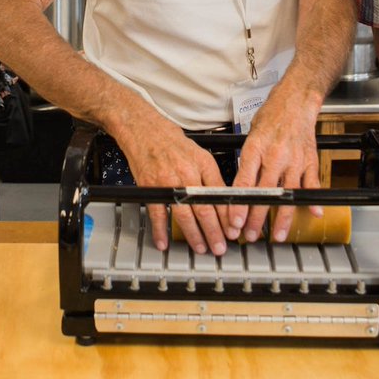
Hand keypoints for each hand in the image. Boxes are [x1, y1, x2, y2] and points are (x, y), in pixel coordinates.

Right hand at [118, 119, 229, 255]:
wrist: (146, 130)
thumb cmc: (173, 142)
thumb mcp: (200, 154)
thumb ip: (212, 177)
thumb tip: (223, 201)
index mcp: (203, 164)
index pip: (220, 195)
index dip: (228, 216)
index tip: (233, 230)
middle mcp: (188, 173)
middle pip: (204, 208)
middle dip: (215, 232)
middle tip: (220, 247)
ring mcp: (168, 181)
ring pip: (184, 215)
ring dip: (194, 235)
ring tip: (201, 247)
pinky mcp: (151, 187)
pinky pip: (157, 213)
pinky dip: (160, 230)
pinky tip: (164, 242)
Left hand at [230, 91, 321, 243]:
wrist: (295, 101)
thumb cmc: (271, 117)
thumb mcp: (250, 136)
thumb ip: (247, 162)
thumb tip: (239, 189)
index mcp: (255, 148)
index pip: (244, 183)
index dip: (239, 204)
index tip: (234, 222)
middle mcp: (275, 156)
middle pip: (264, 193)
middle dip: (256, 218)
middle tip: (249, 235)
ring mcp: (294, 159)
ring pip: (287, 194)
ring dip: (281, 218)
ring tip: (276, 235)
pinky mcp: (310, 160)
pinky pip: (312, 183)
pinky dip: (313, 199)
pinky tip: (314, 213)